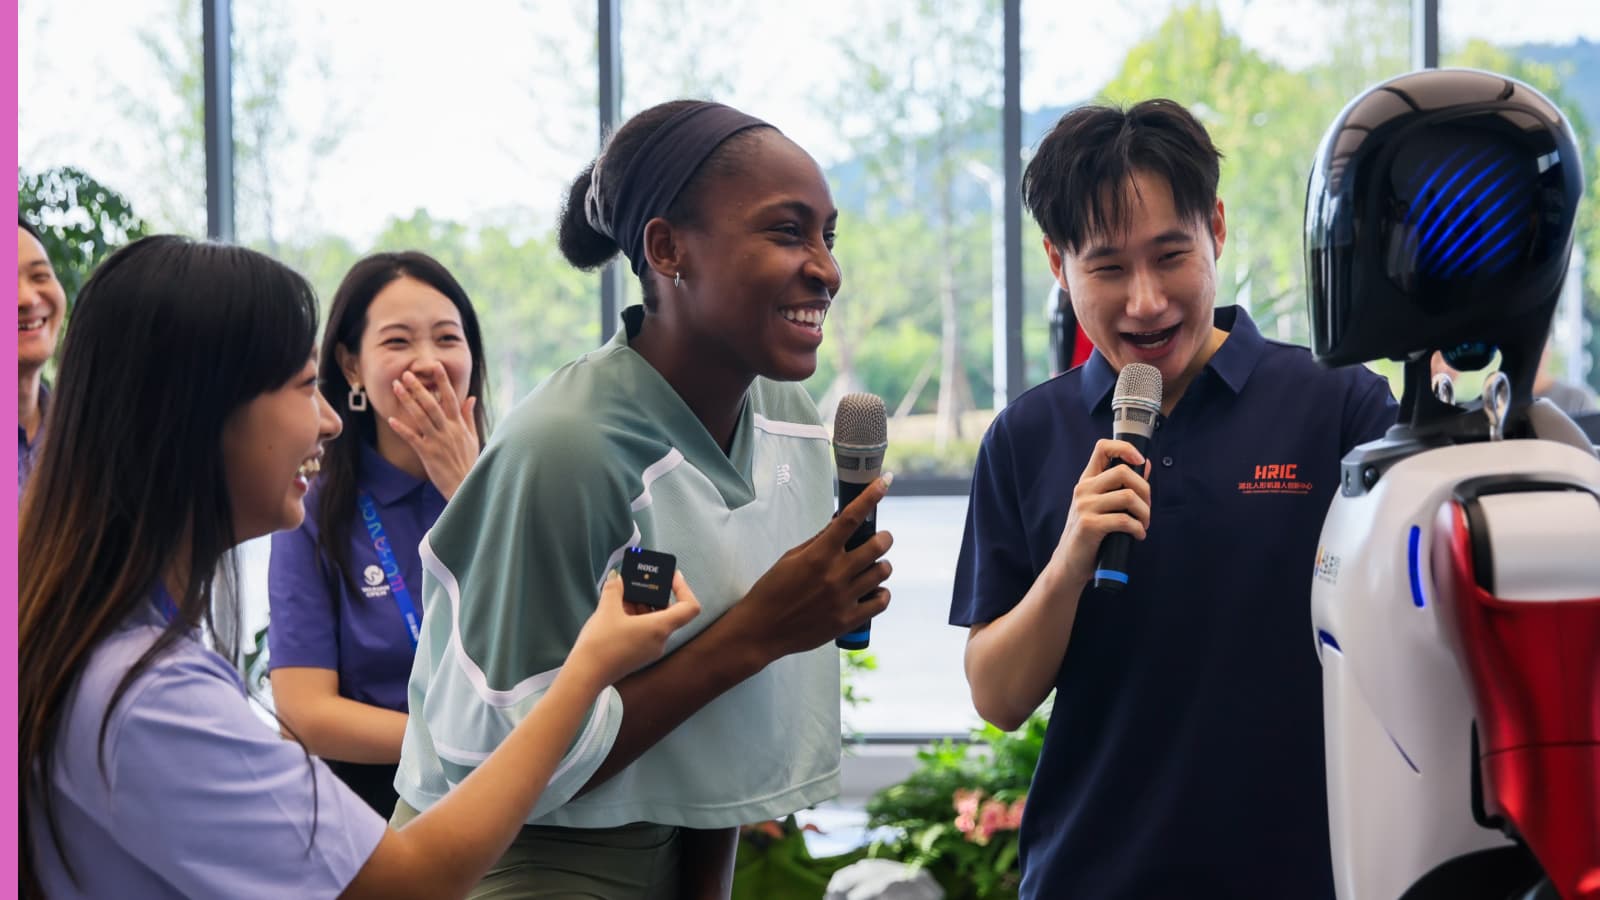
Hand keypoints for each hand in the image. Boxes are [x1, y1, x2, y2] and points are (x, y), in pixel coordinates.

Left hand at [388, 362, 479, 499]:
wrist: (466, 485)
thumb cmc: (469, 462)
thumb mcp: (473, 437)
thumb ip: (468, 416)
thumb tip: (470, 398)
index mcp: (459, 425)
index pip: (450, 398)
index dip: (443, 381)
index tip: (435, 366)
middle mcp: (448, 430)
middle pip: (432, 404)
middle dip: (419, 388)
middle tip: (406, 374)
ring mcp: (437, 441)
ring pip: (421, 417)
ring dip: (408, 401)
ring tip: (397, 388)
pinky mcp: (428, 454)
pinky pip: (412, 438)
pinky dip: (402, 429)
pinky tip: (391, 419)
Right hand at [568, 571, 701, 689]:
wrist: (586, 675)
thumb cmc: (601, 644)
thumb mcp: (607, 609)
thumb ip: (615, 589)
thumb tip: (618, 577)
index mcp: (660, 628)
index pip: (689, 607)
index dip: (684, 588)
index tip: (671, 577)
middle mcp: (660, 641)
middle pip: (669, 612)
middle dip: (653, 595)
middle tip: (638, 583)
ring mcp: (650, 650)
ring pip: (654, 622)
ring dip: (641, 606)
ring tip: (622, 596)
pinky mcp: (638, 656)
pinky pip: (644, 632)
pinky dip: (635, 618)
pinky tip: (616, 612)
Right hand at [729, 475, 894, 659]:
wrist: (761, 630)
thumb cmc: (772, 590)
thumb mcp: (790, 558)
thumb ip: (818, 541)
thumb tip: (839, 522)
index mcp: (818, 555)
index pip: (850, 518)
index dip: (871, 497)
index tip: (884, 482)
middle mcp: (834, 574)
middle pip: (877, 545)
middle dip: (883, 538)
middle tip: (880, 539)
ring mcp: (843, 598)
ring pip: (882, 572)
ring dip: (881, 565)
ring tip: (873, 567)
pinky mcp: (848, 620)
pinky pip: (881, 602)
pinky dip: (881, 593)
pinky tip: (874, 590)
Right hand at [1052, 439, 1151, 586]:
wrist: (1069, 564)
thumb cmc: (1089, 536)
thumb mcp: (1102, 506)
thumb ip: (1122, 485)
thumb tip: (1145, 464)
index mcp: (1087, 481)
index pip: (1102, 448)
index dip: (1125, 448)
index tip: (1140, 461)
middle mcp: (1083, 489)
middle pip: (1123, 472)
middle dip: (1145, 490)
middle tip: (1146, 509)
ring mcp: (1084, 506)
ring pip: (1128, 496)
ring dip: (1144, 513)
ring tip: (1143, 525)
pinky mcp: (1089, 525)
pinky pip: (1124, 520)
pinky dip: (1138, 528)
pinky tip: (1137, 535)